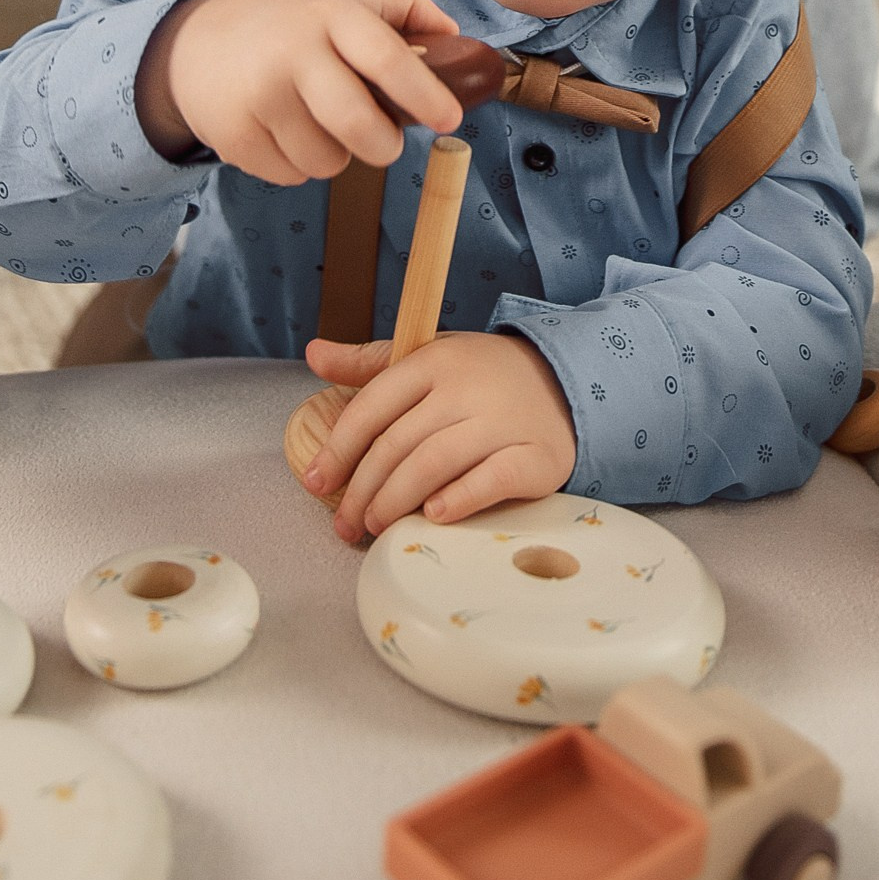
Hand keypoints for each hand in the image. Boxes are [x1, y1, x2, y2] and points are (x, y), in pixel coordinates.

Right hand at [137, 0, 464, 180]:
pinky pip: (293, 175)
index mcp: (331, 17)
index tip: (450, 119)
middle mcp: (293, 53)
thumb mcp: (342, 2)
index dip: (425, 93)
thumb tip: (455, 35)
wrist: (195, 47)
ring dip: (336, 155)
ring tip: (316, 124)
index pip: (386, 57)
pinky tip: (282, 133)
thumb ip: (404, 10)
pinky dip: (298, 165)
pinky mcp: (234, 136)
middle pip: (358, 125)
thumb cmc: (290, 29)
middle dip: (383, 145)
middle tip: (383, 140)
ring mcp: (259, 97)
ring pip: (328, 161)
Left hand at [301, 330, 576, 542]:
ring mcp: (502, 420)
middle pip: (398, 443)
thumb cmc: (481, 377)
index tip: (315, 481)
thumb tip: (313, 354)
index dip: (338, 449)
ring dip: (396, 500)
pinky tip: (434, 515)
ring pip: (435, 463)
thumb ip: (369, 362)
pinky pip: (492, 480)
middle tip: (345, 522)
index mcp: (433, 360)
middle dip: (362, 489)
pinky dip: (459, 499)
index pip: (372, 406)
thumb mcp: (428, 357)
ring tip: (375, 526)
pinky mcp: (535, 455)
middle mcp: (466, 387)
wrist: (564, 382)